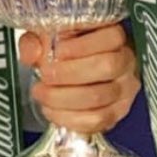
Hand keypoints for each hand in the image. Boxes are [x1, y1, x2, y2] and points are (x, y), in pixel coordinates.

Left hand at [18, 24, 139, 133]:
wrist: (72, 74)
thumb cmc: (63, 51)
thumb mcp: (45, 39)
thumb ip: (35, 42)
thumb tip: (32, 53)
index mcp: (113, 36)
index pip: (111, 37)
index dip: (83, 46)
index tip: (58, 51)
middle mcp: (125, 61)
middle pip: (106, 67)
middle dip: (69, 74)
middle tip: (45, 75)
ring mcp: (124, 88)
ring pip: (99, 97)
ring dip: (63, 98)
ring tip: (41, 93)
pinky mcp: (116, 112)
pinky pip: (96, 120)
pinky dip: (69, 118)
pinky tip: (51, 110)